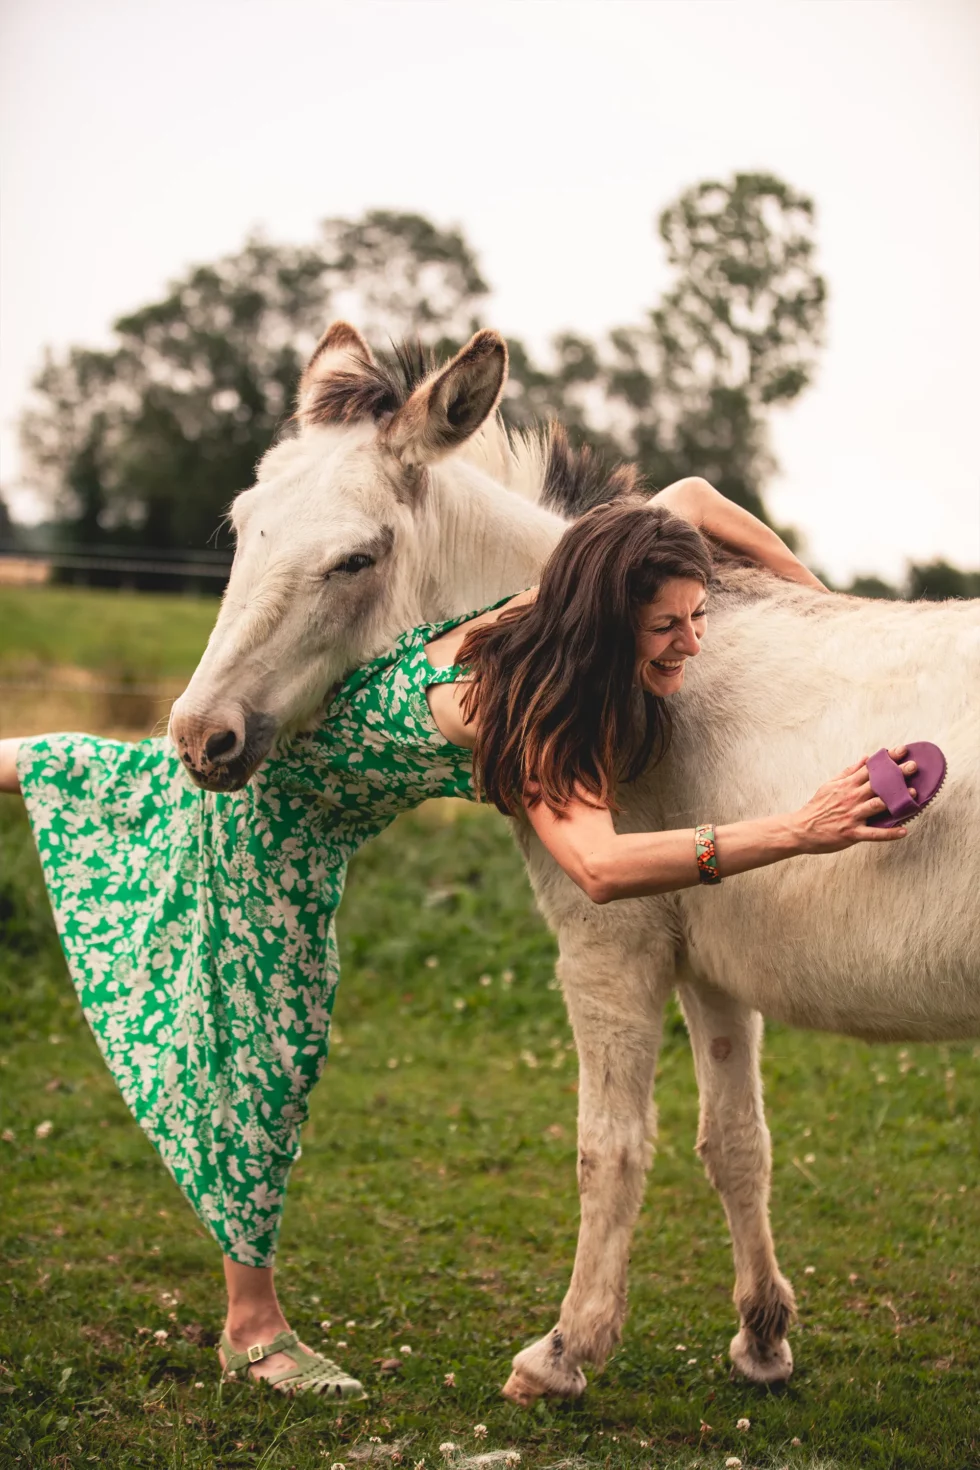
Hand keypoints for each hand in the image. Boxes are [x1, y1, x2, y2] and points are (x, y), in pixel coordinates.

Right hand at [792, 746, 914, 853]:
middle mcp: (850, 798)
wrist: (801, 829)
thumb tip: (865, 758)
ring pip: (877, 805)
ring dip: (895, 800)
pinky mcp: (852, 832)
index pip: (870, 769)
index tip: (902, 751)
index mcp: (846, 785)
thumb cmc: (817, 807)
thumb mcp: (830, 785)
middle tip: (913, 767)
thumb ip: (848, 772)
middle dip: (896, 775)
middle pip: (877, 784)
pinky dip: (889, 833)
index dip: (887, 759)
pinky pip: (874, 833)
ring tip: (913, 795)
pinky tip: (904, 831)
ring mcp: (852, 815)